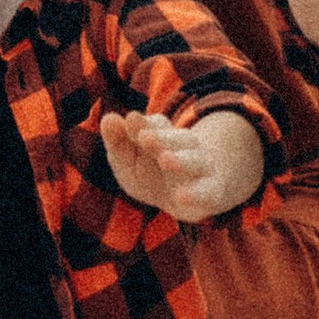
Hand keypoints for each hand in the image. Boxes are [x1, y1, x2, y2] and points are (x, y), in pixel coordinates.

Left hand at [100, 106, 266, 222]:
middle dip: (162, 138)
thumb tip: (109, 118)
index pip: (157, 125)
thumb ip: (118, 142)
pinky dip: (195, 194)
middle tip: (145, 137)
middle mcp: (186, 147)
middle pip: (178, 139)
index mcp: (165, 135)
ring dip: (181, 160)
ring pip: (194, 161)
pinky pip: (206, 192)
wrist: (185, 200)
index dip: (146, 124)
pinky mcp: (210, 192)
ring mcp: (200, 169)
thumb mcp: (128, 161)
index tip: (132, 120)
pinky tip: (181, 196)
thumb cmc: (150, 174)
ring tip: (165, 159)